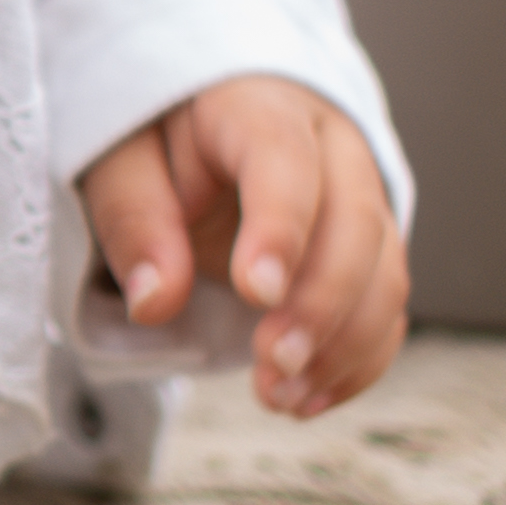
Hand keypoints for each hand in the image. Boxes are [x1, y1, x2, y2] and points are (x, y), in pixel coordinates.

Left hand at [80, 77, 402, 417]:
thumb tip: (155, 301)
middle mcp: (330, 147)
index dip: (279, 228)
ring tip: (280, 397)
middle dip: (320, 305)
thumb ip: (134, 221)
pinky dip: (357, 361)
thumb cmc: (154, 135)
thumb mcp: (117, 161)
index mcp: (259, 105)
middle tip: (273, 363)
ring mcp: (362, 197)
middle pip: (355, 224)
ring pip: (385, 271)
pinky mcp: (372, 248)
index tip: (255, 293)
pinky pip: (388, 307)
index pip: (284, 160)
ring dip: (343, 346)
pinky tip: (308, 399)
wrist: (199, 125)